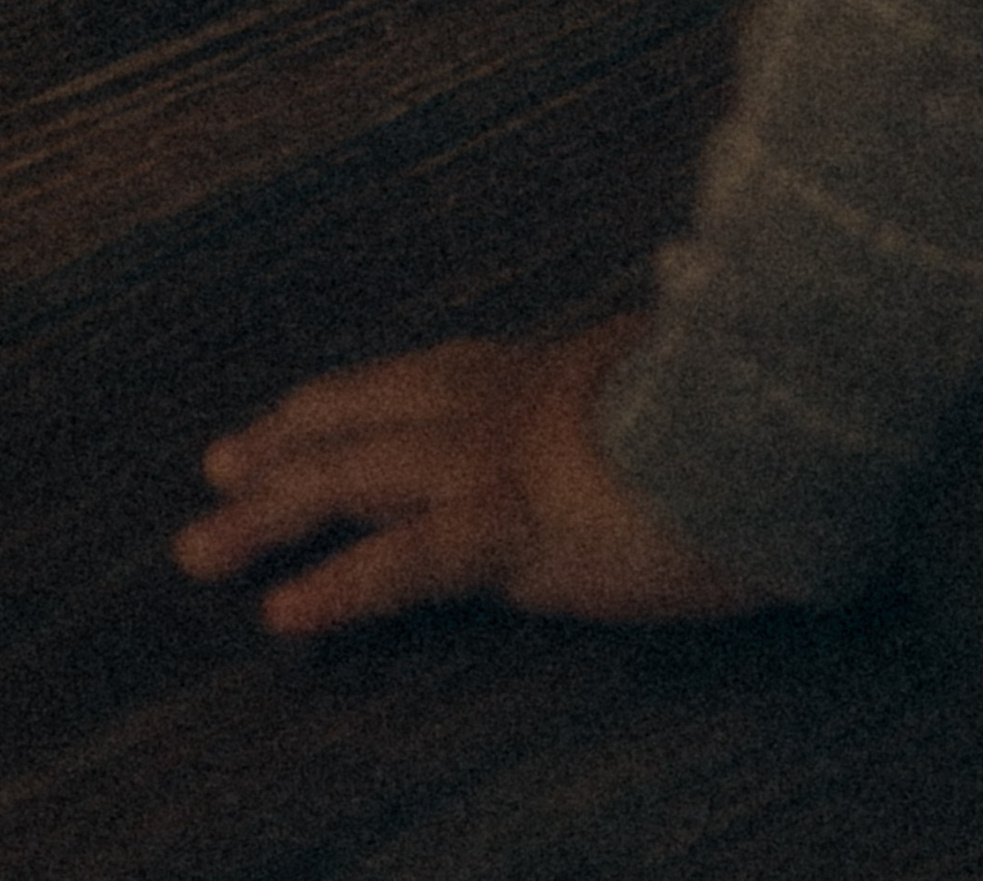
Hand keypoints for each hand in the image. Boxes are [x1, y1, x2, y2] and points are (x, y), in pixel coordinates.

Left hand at [172, 315, 770, 634]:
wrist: (783, 417)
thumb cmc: (756, 409)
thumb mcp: (687, 386)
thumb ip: (643, 390)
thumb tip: (655, 396)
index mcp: (540, 369)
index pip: (416, 379)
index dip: (343, 397)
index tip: (289, 411)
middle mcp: (498, 403)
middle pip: (356, 418)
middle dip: (278, 446)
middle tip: (216, 467)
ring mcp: (496, 463)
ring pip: (349, 482)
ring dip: (266, 514)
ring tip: (199, 549)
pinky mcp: (512, 528)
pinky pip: (404, 563)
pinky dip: (338, 590)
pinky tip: (282, 614)